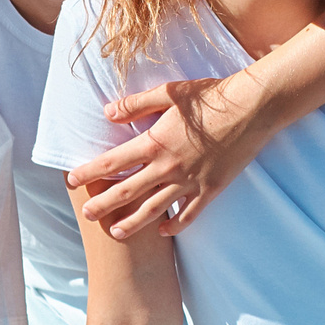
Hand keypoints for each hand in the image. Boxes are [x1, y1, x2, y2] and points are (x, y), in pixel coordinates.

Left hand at [65, 74, 273, 240]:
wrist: (252, 108)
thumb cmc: (210, 96)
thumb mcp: (169, 92)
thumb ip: (136, 104)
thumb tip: (107, 113)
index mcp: (155, 142)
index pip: (113, 162)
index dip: (90, 172)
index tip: (72, 181)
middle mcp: (169, 166)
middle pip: (128, 191)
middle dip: (103, 204)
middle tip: (86, 215)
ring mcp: (190, 181)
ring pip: (155, 209)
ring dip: (133, 222)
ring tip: (115, 232)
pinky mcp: (211, 188)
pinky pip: (190, 214)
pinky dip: (176, 224)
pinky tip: (165, 231)